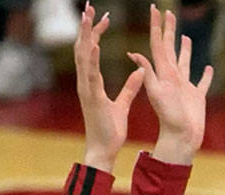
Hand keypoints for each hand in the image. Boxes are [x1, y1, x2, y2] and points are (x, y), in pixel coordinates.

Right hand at [76, 4, 144, 171]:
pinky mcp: (91, 98)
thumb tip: (141, 71)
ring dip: (86, 35)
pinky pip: (90, 75)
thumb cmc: (110, 130)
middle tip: (88, 6)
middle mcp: (86, 82)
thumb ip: (131, 86)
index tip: (104, 17)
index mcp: (92, 82)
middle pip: (83, 48)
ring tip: (88, 17)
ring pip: (83, 57)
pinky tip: (94, 44)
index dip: (96, 33)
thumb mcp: (123, 104)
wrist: (103, 150)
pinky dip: (91, 59)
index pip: (92, 52)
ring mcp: (86, 89)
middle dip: (86, 27)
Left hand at [127, 4, 212, 165]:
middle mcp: (173, 78)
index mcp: (164, 74)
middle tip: (169, 12)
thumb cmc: (168, 119)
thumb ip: (148, 73)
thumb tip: (134, 54)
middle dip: (169, 30)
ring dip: (185, 50)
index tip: (155, 9)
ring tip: (185, 37)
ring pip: (185, 63)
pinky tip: (208, 69)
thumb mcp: (156, 94)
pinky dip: (205, 76)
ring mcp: (185, 87)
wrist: (179, 140)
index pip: (158, 45)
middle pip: (170, 49)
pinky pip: (201, 83)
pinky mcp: (196, 98)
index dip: (156, 27)